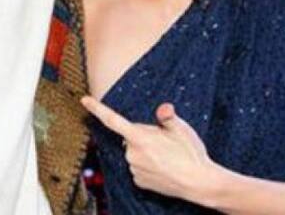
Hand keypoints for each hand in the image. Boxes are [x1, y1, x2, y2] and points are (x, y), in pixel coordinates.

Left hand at [81, 96, 213, 200]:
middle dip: (143, 135)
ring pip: (135, 153)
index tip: (84, 100)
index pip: (112, 120)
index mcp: (140, 138)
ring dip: (146, 151)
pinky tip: (163, 167)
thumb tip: (162, 108)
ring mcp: (134, 170)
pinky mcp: (139, 182)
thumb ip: (167, 116)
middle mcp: (132, 154)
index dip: (97, 108)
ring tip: (168, 155)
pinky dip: (148, 165)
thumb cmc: (191, 154)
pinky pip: (138, 167)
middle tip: (164, 140)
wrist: (200, 184)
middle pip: (131, 137)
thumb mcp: (181, 129)